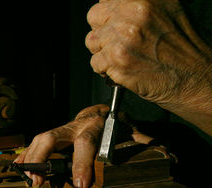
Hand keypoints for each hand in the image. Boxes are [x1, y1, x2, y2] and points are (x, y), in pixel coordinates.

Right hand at [14, 104, 154, 187]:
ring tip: (28, 179)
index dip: (81, 164)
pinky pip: (36, 143)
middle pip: (52, 137)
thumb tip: (170, 156)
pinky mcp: (53, 135)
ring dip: (31, 159)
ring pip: (41, 139)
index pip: (85, 143)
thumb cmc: (116, 125)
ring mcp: (62, 130)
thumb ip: (145, 142)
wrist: (101, 112)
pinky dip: (27, 155)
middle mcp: (74, 126)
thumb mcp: (132, 132)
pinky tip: (20, 166)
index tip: (80, 186)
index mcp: (94, 126)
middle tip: (39, 182)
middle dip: (44, 159)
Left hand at [85, 0, 211, 134]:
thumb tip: (110, 5)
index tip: (115, 22)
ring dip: (103, 50)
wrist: (197, 78)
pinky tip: (124, 68)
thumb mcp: (167, 10)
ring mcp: (123, 38)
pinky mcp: (118, 61)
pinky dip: (105, 69)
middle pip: (94, 17)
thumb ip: (136, 6)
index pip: (105, 0)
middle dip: (103, 30)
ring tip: (124, 56)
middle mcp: (133, 14)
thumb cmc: (185, 47)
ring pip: (92, 41)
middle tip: (120, 41)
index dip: (110, 14)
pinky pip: (95, 63)